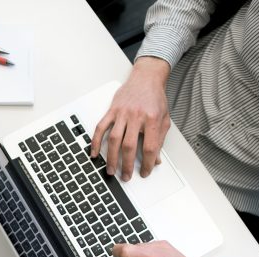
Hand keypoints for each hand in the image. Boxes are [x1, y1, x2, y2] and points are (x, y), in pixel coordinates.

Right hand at [91, 57, 170, 180]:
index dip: (148, 163)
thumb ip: (160, 139)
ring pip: (114, 139)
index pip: (150, 147)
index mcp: (152, 119)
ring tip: (111, 170)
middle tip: (126, 176)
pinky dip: (96, 141)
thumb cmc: (155, 98)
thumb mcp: (164, 118)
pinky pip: (101, 127)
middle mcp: (136, 116)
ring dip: (111, 157)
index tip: (146, 172)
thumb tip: (157, 159)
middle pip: (129, 146)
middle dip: (127, 165)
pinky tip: (94, 153)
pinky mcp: (112, 110)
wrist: (146, 78)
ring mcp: (122, 113)